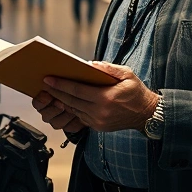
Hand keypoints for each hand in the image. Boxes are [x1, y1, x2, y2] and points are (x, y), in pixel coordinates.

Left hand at [42, 62, 157, 132]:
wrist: (146, 114)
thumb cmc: (136, 92)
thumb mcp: (126, 74)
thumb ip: (108, 68)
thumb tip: (90, 64)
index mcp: (106, 98)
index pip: (77, 90)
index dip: (61, 84)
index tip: (49, 79)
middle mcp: (100, 112)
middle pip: (71, 101)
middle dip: (57, 92)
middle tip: (45, 84)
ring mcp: (98, 121)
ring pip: (74, 110)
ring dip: (62, 101)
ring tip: (53, 92)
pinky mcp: (98, 126)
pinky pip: (80, 116)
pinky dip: (73, 108)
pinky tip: (67, 101)